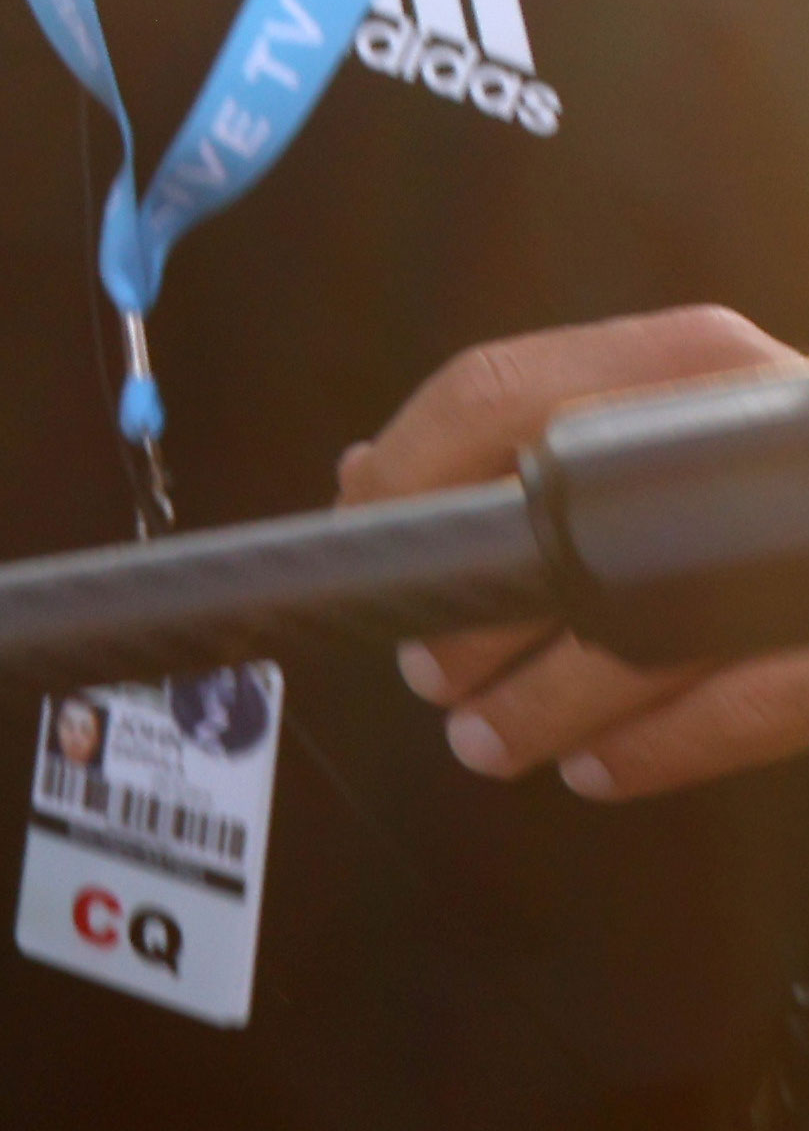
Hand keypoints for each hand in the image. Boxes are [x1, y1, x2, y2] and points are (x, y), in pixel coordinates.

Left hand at [358, 307, 808, 796]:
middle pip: (561, 523)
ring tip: (481, 739)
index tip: (361, 547)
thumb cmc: (769, 483)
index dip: (404, 476)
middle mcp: (757, 425)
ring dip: (539, 704)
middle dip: (469, 614)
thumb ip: (531, 438)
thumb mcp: (674, 428)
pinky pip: (755, 702)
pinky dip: (656, 747)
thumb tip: (368, 473)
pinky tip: (592, 768)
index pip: (495, 392)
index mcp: (690, 361)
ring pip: (649, 634)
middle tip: (426, 670)